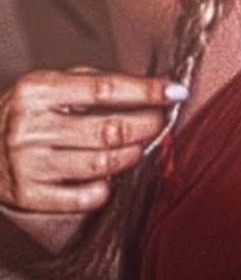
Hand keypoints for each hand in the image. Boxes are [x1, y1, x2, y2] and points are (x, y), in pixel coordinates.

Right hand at [0, 67, 187, 213]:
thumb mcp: (50, 84)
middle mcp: (30, 127)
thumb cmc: (25, 112)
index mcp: (37, 90)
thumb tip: (151, 88)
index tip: (176, 92)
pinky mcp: (29, 196)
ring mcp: (27, 164)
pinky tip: (112, 175)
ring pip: (103, 163)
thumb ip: (95, 82)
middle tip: (163, 121)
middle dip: (148, 125)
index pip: (105, 89)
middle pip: (109, 129)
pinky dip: (109, 187)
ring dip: (133, 154)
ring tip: (141, 145)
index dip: (147, 91)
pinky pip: (85, 197)